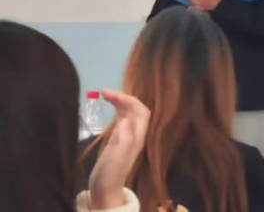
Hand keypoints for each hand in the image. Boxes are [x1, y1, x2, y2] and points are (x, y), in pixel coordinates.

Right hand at [89, 89, 150, 209]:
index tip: (112, 94)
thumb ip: (123, 138)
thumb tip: (125, 119)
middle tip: (104, 92)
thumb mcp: (117, 155)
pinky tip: (109, 106)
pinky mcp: (118, 139)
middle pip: (135, 110)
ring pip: (128, 113)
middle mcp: (135, 134)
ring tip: (104, 94)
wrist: (105, 190)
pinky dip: (116, 109)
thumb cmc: (111, 173)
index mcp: (138, 136)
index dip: (129, 100)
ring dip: (119, 101)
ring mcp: (127, 136)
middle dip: (123, 98)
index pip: (141, 111)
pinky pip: (121, 119)